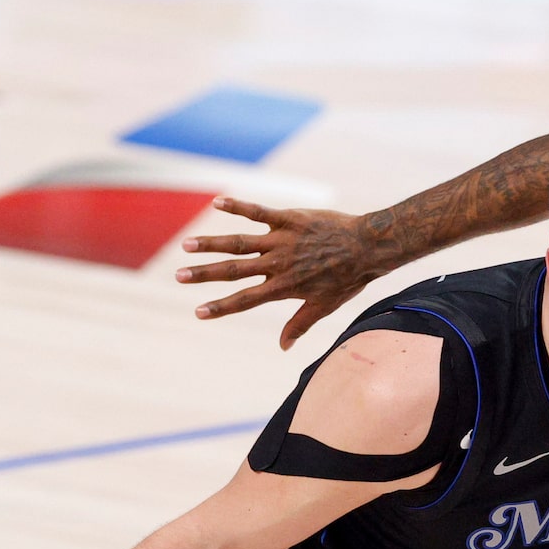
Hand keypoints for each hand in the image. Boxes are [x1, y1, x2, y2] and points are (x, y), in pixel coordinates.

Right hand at [176, 199, 388, 349]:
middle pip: (234, 271)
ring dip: (212, 243)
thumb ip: (299, 324)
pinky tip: (217, 202)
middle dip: (205, 274)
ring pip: (240, 241)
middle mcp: (278, 264)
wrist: (369, 248)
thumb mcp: (324, 306)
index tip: (198, 312)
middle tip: (178, 275)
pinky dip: (238, 206)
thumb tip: (283, 347)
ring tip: (187, 245)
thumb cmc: (347, 279)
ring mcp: (282, 241)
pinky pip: (259, 211)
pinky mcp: (290, 219)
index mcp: (284, 287)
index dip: (221, 308)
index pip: (245, 300)